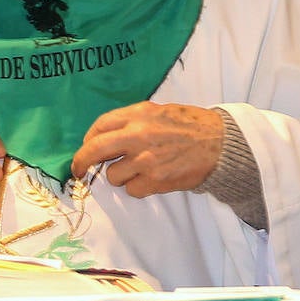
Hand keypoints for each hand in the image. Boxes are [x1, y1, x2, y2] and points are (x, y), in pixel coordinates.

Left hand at [71, 102, 223, 196]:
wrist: (221, 144)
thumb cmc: (192, 126)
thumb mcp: (161, 111)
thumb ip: (134, 120)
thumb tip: (108, 136)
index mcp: (138, 114)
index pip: (100, 126)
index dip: (88, 139)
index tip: (86, 147)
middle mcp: (137, 135)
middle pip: (95, 150)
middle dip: (81, 162)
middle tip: (78, 171)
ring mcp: (145, 159)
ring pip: (113, 176)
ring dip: (121, 176)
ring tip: (140, 170)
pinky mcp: (154, 180)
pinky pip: (132, 190)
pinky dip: (138, 187)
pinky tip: (153, 179)